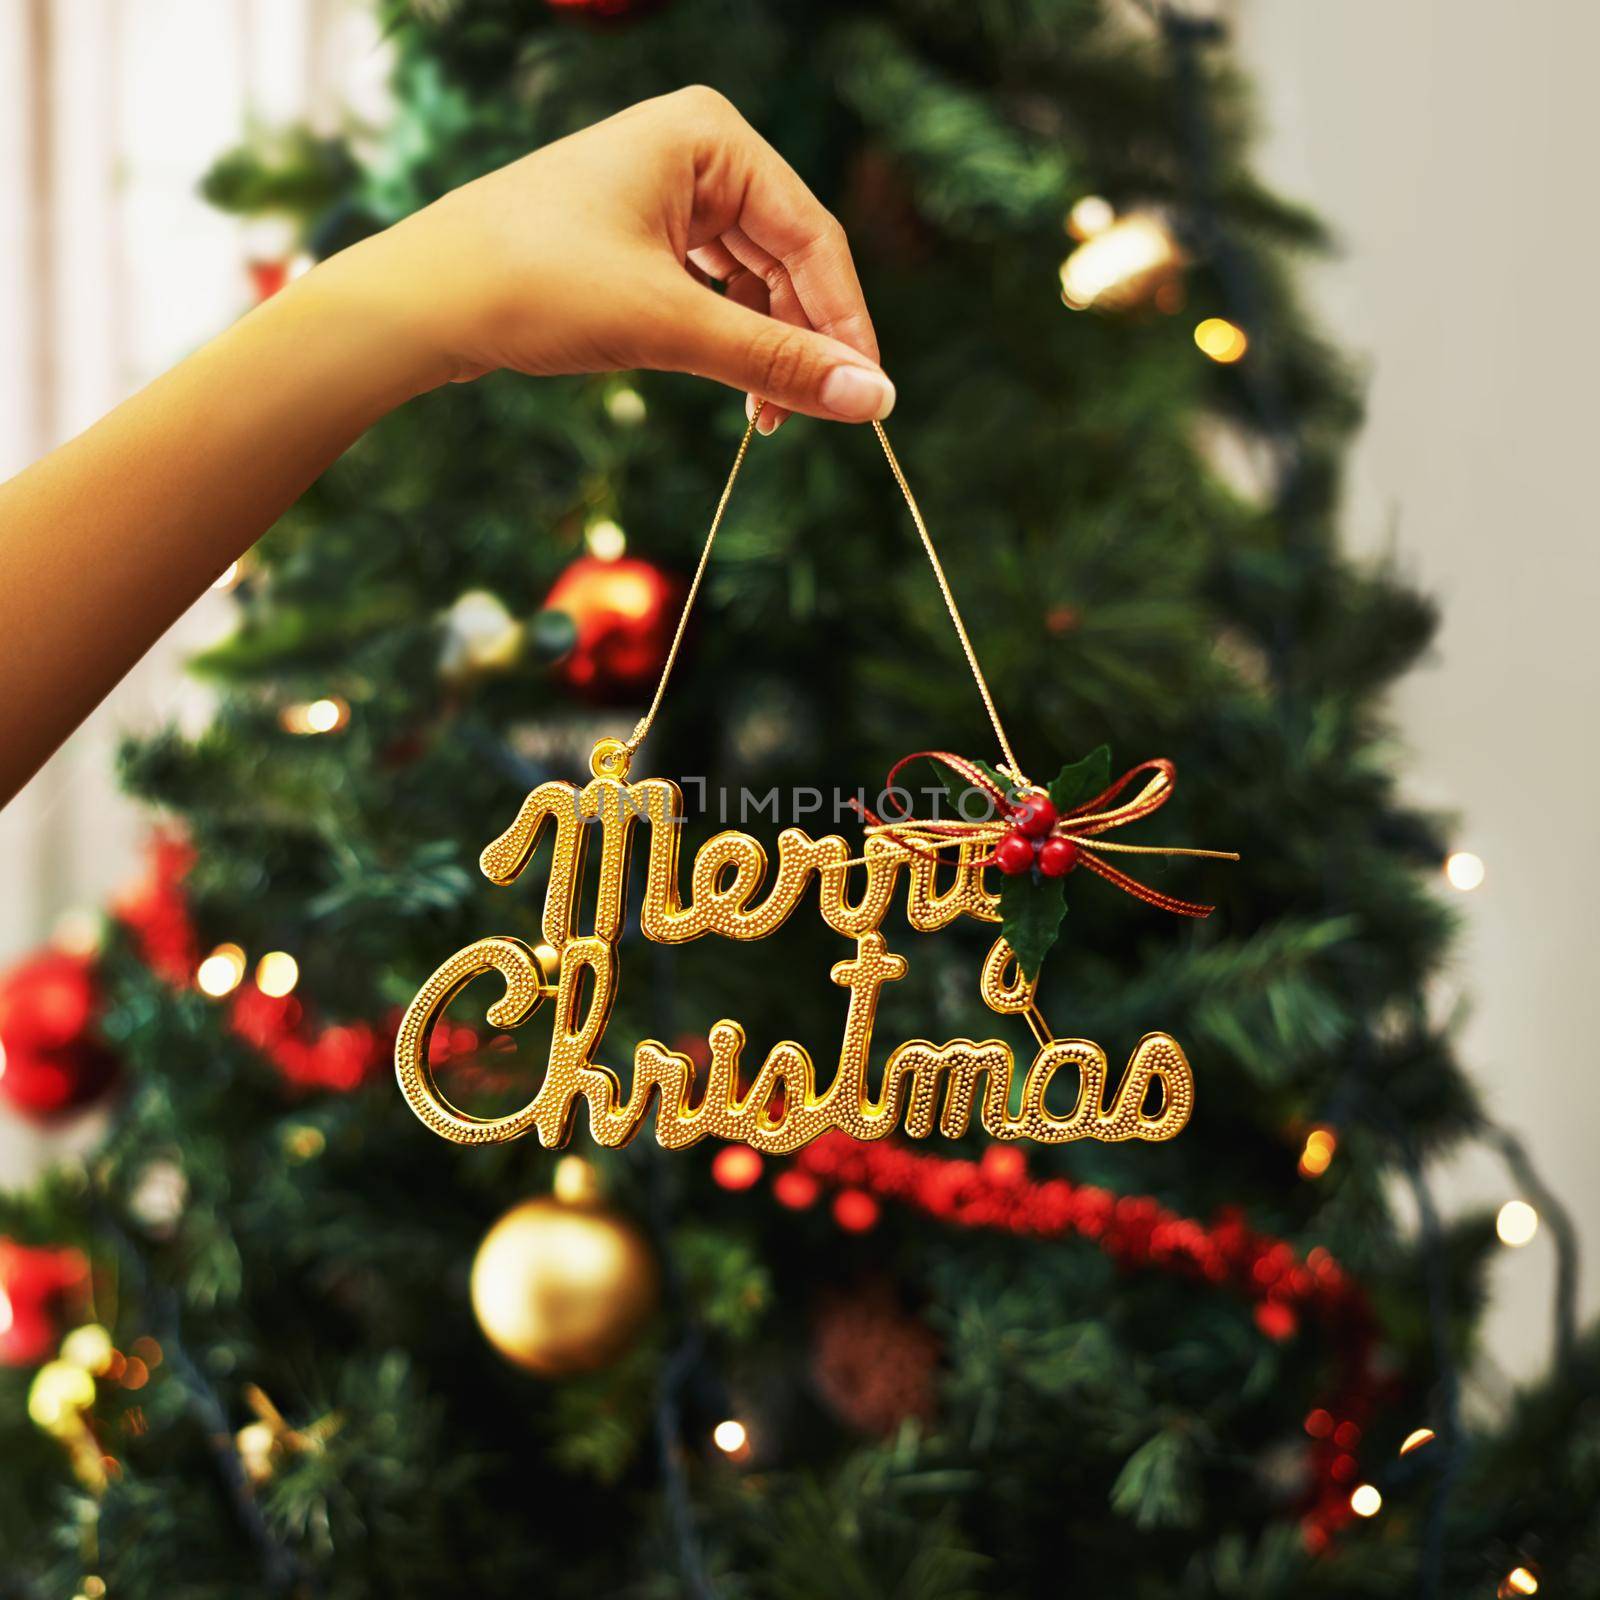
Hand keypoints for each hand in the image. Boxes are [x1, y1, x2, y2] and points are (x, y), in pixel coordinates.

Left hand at [336, 85, 891, 433]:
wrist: (420, 299)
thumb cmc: (534, 285)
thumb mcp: (669, 327)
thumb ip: (776, 362)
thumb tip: (873, 400)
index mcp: (710, 136)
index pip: (813, 238)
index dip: (845, 324)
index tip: (869, 399)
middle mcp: (693, 150)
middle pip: (787, 258)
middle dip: (804, 340)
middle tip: (819, 417)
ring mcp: (664, 192)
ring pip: (751, 280)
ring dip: (766, 348)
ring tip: (768, 418)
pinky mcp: (637, 235)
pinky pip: (712, 290)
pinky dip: (728, 341)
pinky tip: (736, 390)